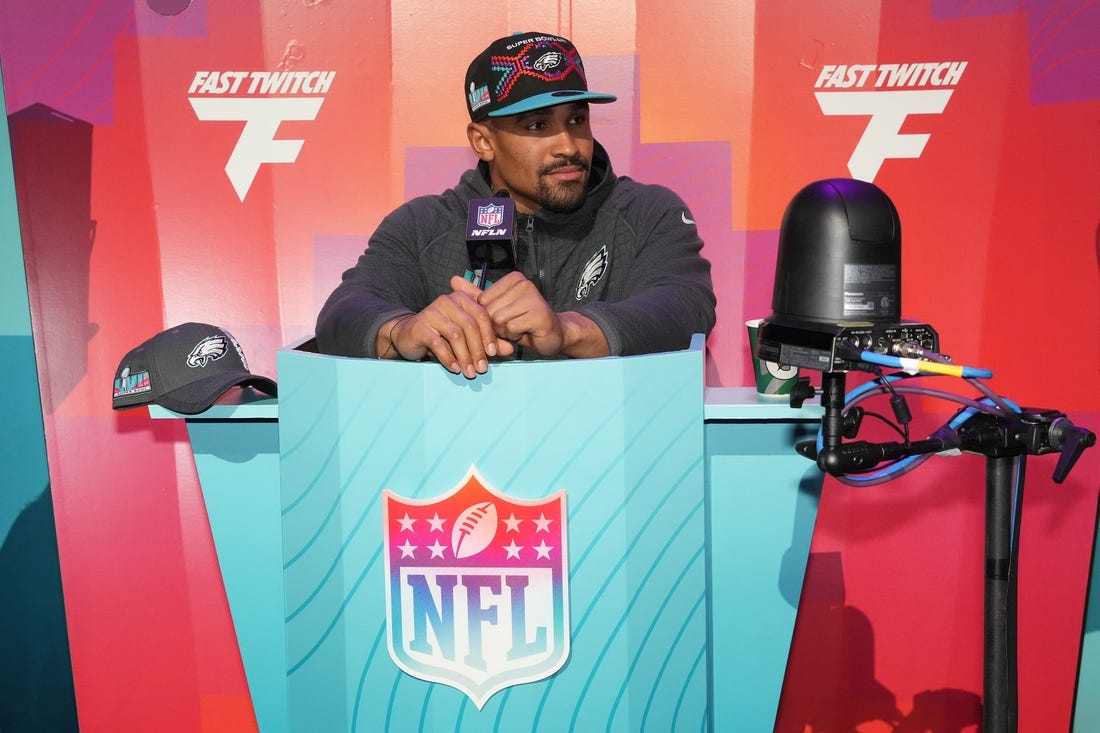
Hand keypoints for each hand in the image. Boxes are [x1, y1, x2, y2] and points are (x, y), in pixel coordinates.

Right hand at [380, 289, 514, 377]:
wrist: (408, 335)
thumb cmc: (442, 334)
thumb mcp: (466, 337)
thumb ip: (488, 341)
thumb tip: (510, 349)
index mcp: (462, 299)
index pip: (482, 315)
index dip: (490, 335)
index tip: (494, 354)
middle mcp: (447, 301)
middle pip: (470, 325)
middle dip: (478, 350)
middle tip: (482, 368)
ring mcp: (432, 312)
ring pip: (456, 334)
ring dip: (465, 356)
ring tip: (469, 372)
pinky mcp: (420, 326)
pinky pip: (438, 343)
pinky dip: (449, 358)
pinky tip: (455, 368)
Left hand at [452, 273, 564, 355]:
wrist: (553, 335)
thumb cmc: (523, 322)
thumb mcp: (497, 309)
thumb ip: (475, 296)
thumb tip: (453, 280)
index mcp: (513, 279)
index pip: (483, 300)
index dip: (488, 316)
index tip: (505, 316)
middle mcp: (524, 284)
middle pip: (490, 311)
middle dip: (497, 325)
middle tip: (513, 324)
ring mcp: (533, 297)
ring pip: (499, 320)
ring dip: (506, 331)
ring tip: (520, 328)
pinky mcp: (539, 314)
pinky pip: (512, 328)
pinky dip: (515, 336)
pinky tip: (526, 332)